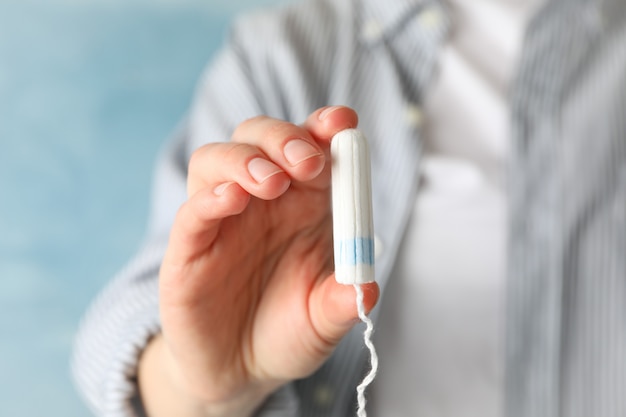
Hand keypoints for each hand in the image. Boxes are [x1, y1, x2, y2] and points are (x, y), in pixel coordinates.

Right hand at [140, 106, 378, 416]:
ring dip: (246, 159)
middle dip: (286, 138)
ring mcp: (221, 220)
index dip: (325, 129)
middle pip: (261, 138)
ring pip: (217, 159)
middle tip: (309, 163)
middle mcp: (260, 202)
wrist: (239, 371)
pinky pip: (192, 211)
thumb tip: (367, 288)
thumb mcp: (324, 320)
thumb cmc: (286, 333)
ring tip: (271, 182)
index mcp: (302, 204)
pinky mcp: (189, 248)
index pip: (309, 148)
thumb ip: (343, 302)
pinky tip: (232, 199)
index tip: (342, 124)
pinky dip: (210, 197)